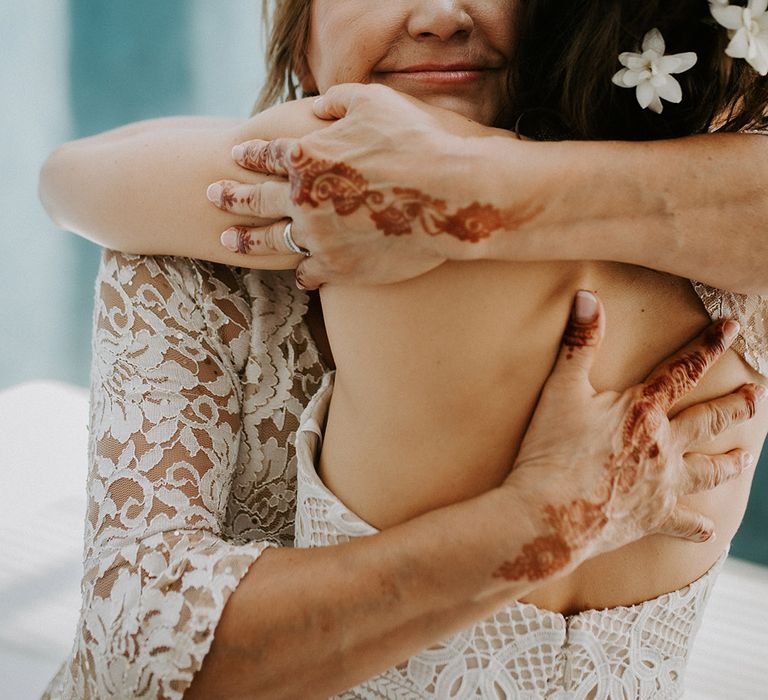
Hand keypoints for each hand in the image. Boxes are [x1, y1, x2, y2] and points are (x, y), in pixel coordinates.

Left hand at [206, 83, 523, 288]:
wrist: (449, 196)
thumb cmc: (416, 141)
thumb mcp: (373, 101)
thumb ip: (336, 100)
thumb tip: (316, 105)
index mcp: (304, 156)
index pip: (263, 155)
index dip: (247, 155)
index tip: (235, 156)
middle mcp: (301, 200)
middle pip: (252, 200)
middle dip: (228, 197)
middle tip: (212, 197)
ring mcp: (318, 238)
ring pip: (269, 243)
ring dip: (247, 242)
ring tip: (229, 243)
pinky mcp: (340, 268)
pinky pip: (309, 274)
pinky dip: (302, 272)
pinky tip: (299, 274)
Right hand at [495, 290, 764, 581]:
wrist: (549, 514)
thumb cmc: (551, 451)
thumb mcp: (560, 389)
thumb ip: (579, 343)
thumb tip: (588, 297)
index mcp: (643, 410)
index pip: (683, 370)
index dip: (708, 345)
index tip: (731, 327)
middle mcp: (662, 445)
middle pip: (708, 420)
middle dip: (737, 405)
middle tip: (758, 394)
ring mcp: (661, 484)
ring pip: (708, 471)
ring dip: (728, 462)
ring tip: (745, 456)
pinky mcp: (651, 517)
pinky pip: (683, 524)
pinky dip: (697, 528)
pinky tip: (709, 530)